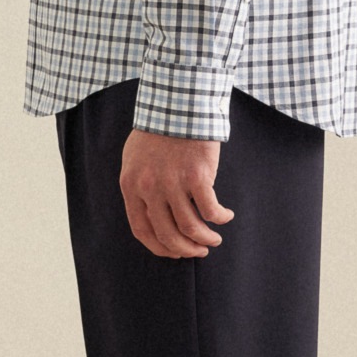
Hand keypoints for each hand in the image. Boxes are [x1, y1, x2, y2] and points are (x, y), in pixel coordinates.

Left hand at [119, 127, 234, 257]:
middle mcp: (150, 189)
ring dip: (205, 238)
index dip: (160, 247)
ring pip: (190, 227)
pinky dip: (220, 218)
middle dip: (185, 249)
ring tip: (214, 239)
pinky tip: (225, 216)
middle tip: (199, 251)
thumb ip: (140, 186)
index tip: (175, 251)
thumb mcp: (134, 159)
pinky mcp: (197, 176)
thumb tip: (153, 213)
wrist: (177, 104)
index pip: (142, 230)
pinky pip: (210, 209)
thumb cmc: (158, 130)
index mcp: (131, 186)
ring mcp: (173, 184)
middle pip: (167, 234)